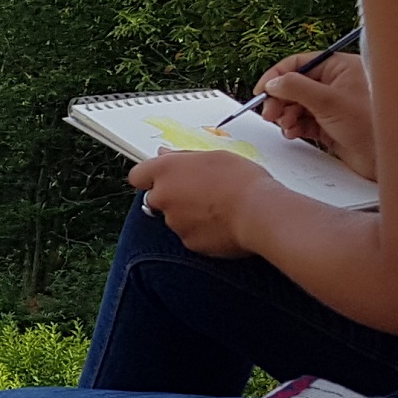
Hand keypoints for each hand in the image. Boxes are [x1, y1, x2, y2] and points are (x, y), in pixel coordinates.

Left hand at [127, 149, 284, 257]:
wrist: (259, 212)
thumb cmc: (242, 180)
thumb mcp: (213, 156)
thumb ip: (182, 158)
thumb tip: (165, 155)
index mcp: (166, 171)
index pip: (138, 175)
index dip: (149, 176)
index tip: (163, 175)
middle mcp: (163, 197)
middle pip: (155, 198)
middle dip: (171, 196)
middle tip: (198, 191)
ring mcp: (174, 222)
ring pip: (174, 218)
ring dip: (188, 214)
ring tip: (217, 206)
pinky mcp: (188, 242)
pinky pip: (189, 234)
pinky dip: (200, 230)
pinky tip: (221, 222)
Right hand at [256, 51, 376, 179]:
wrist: (388, 158)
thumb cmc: (369, 124)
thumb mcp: (328, 101)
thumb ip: (296, 87)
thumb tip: (273, 83)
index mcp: (341, 67)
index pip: (301, 63)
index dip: (278, 75)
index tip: (262, 90)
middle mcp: (337, 84)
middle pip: (296, 85)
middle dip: (280, 99)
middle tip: (269, 113)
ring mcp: (333, 106)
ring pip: (298, 105)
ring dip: (286, 115)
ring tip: (286, 126)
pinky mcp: (331, 126)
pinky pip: (304, 121)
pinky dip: (295, 126)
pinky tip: (293, 132)